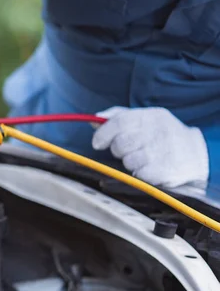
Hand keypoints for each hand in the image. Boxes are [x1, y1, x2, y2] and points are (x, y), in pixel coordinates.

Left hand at [92, 107, 208, 187]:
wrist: (195, 154)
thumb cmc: (162, 135)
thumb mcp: (145, 119)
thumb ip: (118, 116)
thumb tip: (94, 119)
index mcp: (151, 117)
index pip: (120, 122)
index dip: (103, 134)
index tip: (97, 143)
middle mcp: (157, 132)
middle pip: (120, 143)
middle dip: (117, 150)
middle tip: (126, 151)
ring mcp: (162, 152)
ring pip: (128, 161)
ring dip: (130, 162)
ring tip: (142, 158)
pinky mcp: (164, 171)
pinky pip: (139, 174)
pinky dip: (139, 173)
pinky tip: (149, 168)